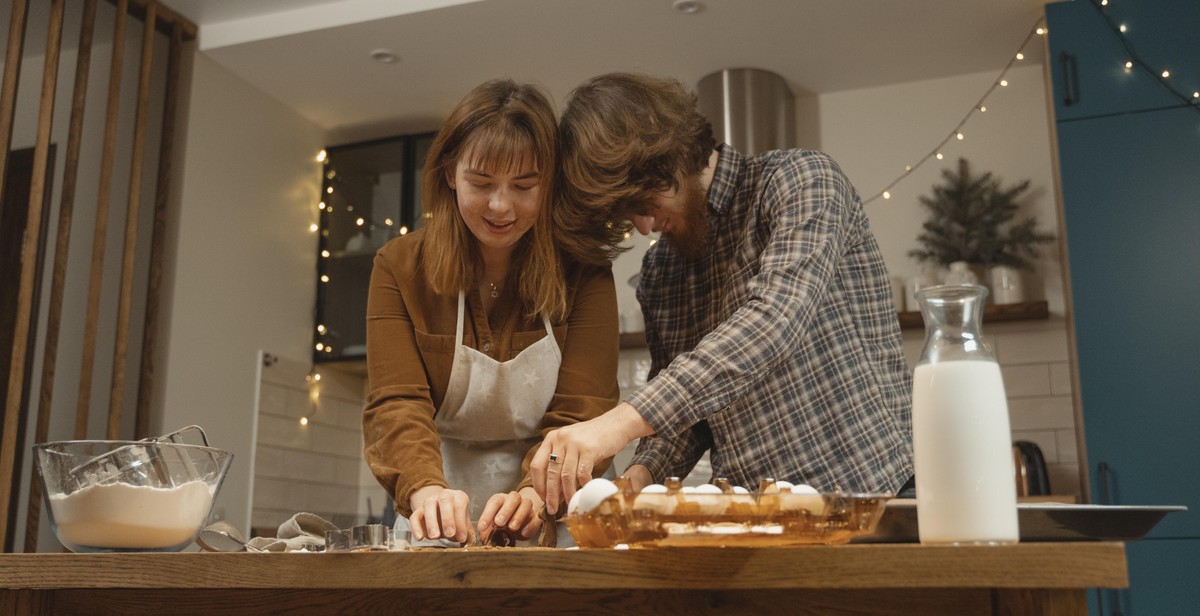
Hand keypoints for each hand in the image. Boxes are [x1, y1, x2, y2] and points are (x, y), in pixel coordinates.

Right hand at [408, 486, 470, 542]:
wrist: (440, 515)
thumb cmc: (456, 521)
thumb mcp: (464, 525)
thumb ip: (466, 533)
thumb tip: (467, 543)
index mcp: (458, 496)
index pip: (460, 504)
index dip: (461, 521)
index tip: (462, 537)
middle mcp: (444, 495)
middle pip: (445, 500)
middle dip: (447, 518)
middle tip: (449, 534)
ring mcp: (429, 501)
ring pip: (428, 506)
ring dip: (432, 522)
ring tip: (435, 537)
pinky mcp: (418, 511)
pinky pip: (414, 516)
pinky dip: (416, 527)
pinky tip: (420, 538)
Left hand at [477, 487, 543, 543]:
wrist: (519, 525)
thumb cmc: (501, 525)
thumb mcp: (492, 527)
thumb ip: (488, 532)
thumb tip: (484, 540)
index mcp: (500, 499)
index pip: (494, 502)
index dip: (487, 514)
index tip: (482, 527)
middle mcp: (514, 499)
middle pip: (513, 497)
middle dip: (505, 510)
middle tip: (499, 522)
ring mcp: (527, 506)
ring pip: (527, 503)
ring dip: (519, 515)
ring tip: (512, 528)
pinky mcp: (536, 515)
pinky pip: (537, 516)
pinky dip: (531, 524)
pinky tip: (524, 533)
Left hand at [531, 402, 653, 513]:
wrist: (614, 424)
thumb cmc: (592, 438)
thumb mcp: (571, 444)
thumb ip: (561, 463)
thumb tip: (556, 491)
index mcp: (551, 438)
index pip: (537, 465)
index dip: (538, 484)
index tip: (542, 498)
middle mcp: (561, 439)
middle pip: (551, 473)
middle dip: (551, 494)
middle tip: (552, 508)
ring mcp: (575, 443)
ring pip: (566, 475)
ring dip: (567, 493)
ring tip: (569, 504)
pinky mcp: (590, 449)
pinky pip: (582, 473)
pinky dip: (583, 485)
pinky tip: (584, 491)